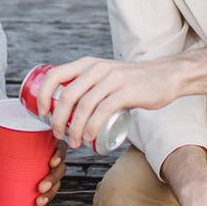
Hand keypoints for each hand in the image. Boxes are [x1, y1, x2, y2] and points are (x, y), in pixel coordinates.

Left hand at [0, 122, 68, 205]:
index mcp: (38, 139)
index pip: (58, 145)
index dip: (60, 155)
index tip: (51, 163)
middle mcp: (43, 154)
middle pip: (58, 167)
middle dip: (53, 179)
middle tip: (40, 188)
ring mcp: (39, 168)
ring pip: (54, 181)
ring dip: (50, 193)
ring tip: (39, 202)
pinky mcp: (31, 179)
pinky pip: (41, 191)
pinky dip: (39, 201)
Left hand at [35, 56, 177, 148]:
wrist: (165, 76)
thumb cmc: (131, 81)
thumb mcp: (104, 74)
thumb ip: (87, 83)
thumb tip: (64, 106)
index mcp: (87, 63)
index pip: (55, 75)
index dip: (43, 95)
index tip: (41, 114)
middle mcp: (97, 68)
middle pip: (67, 95)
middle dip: (57, 119)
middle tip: (58, 135)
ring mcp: (112, 79)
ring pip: (84, 106)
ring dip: (74, 128)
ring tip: (75, 142)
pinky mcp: (126, 91)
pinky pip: (103, 111)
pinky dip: (92, 127)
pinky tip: (89, 138)